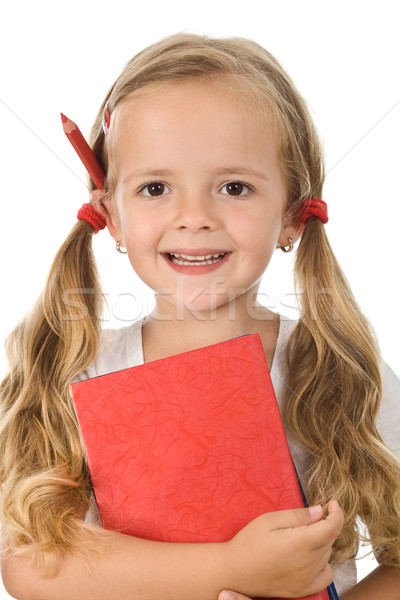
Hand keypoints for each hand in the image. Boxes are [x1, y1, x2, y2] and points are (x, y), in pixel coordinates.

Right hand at [224, 500, 342, 598]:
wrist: (234, 571)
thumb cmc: (248, 542)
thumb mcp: (269, 519)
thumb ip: (298, 515)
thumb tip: (320, 511)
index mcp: (299, 543)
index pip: (331, 527)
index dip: (336, 513)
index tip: (332, 504)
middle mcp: (306, 563)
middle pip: (329, 540)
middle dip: (323, 525)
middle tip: (304, 520)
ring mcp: (306, 579)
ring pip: (327, 555)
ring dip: (321, 543)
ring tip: (299, 537)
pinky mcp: (302, 590)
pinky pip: (326, 576)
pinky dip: (323, 564)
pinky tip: (311, 557)